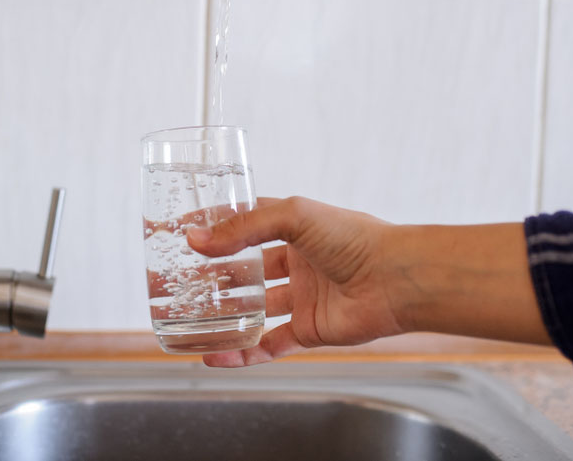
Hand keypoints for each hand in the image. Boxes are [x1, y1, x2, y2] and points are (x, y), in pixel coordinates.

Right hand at [187, 196, 550, 366]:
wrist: (395, 279)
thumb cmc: (354, 238)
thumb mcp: (293, 216)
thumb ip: (244, 228)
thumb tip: (196, 239)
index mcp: (293, 230)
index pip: (245, 224)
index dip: (216, 227)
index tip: (183, 229)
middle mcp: (296, 263)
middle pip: (245, 270)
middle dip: (212, 276)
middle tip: (178, 281)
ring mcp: (301, 298)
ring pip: (253, 310)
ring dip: (222, 317)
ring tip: (186, 321)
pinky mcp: (308, 331)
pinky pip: (268, 345)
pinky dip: (242, 353)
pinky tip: (215, 356)